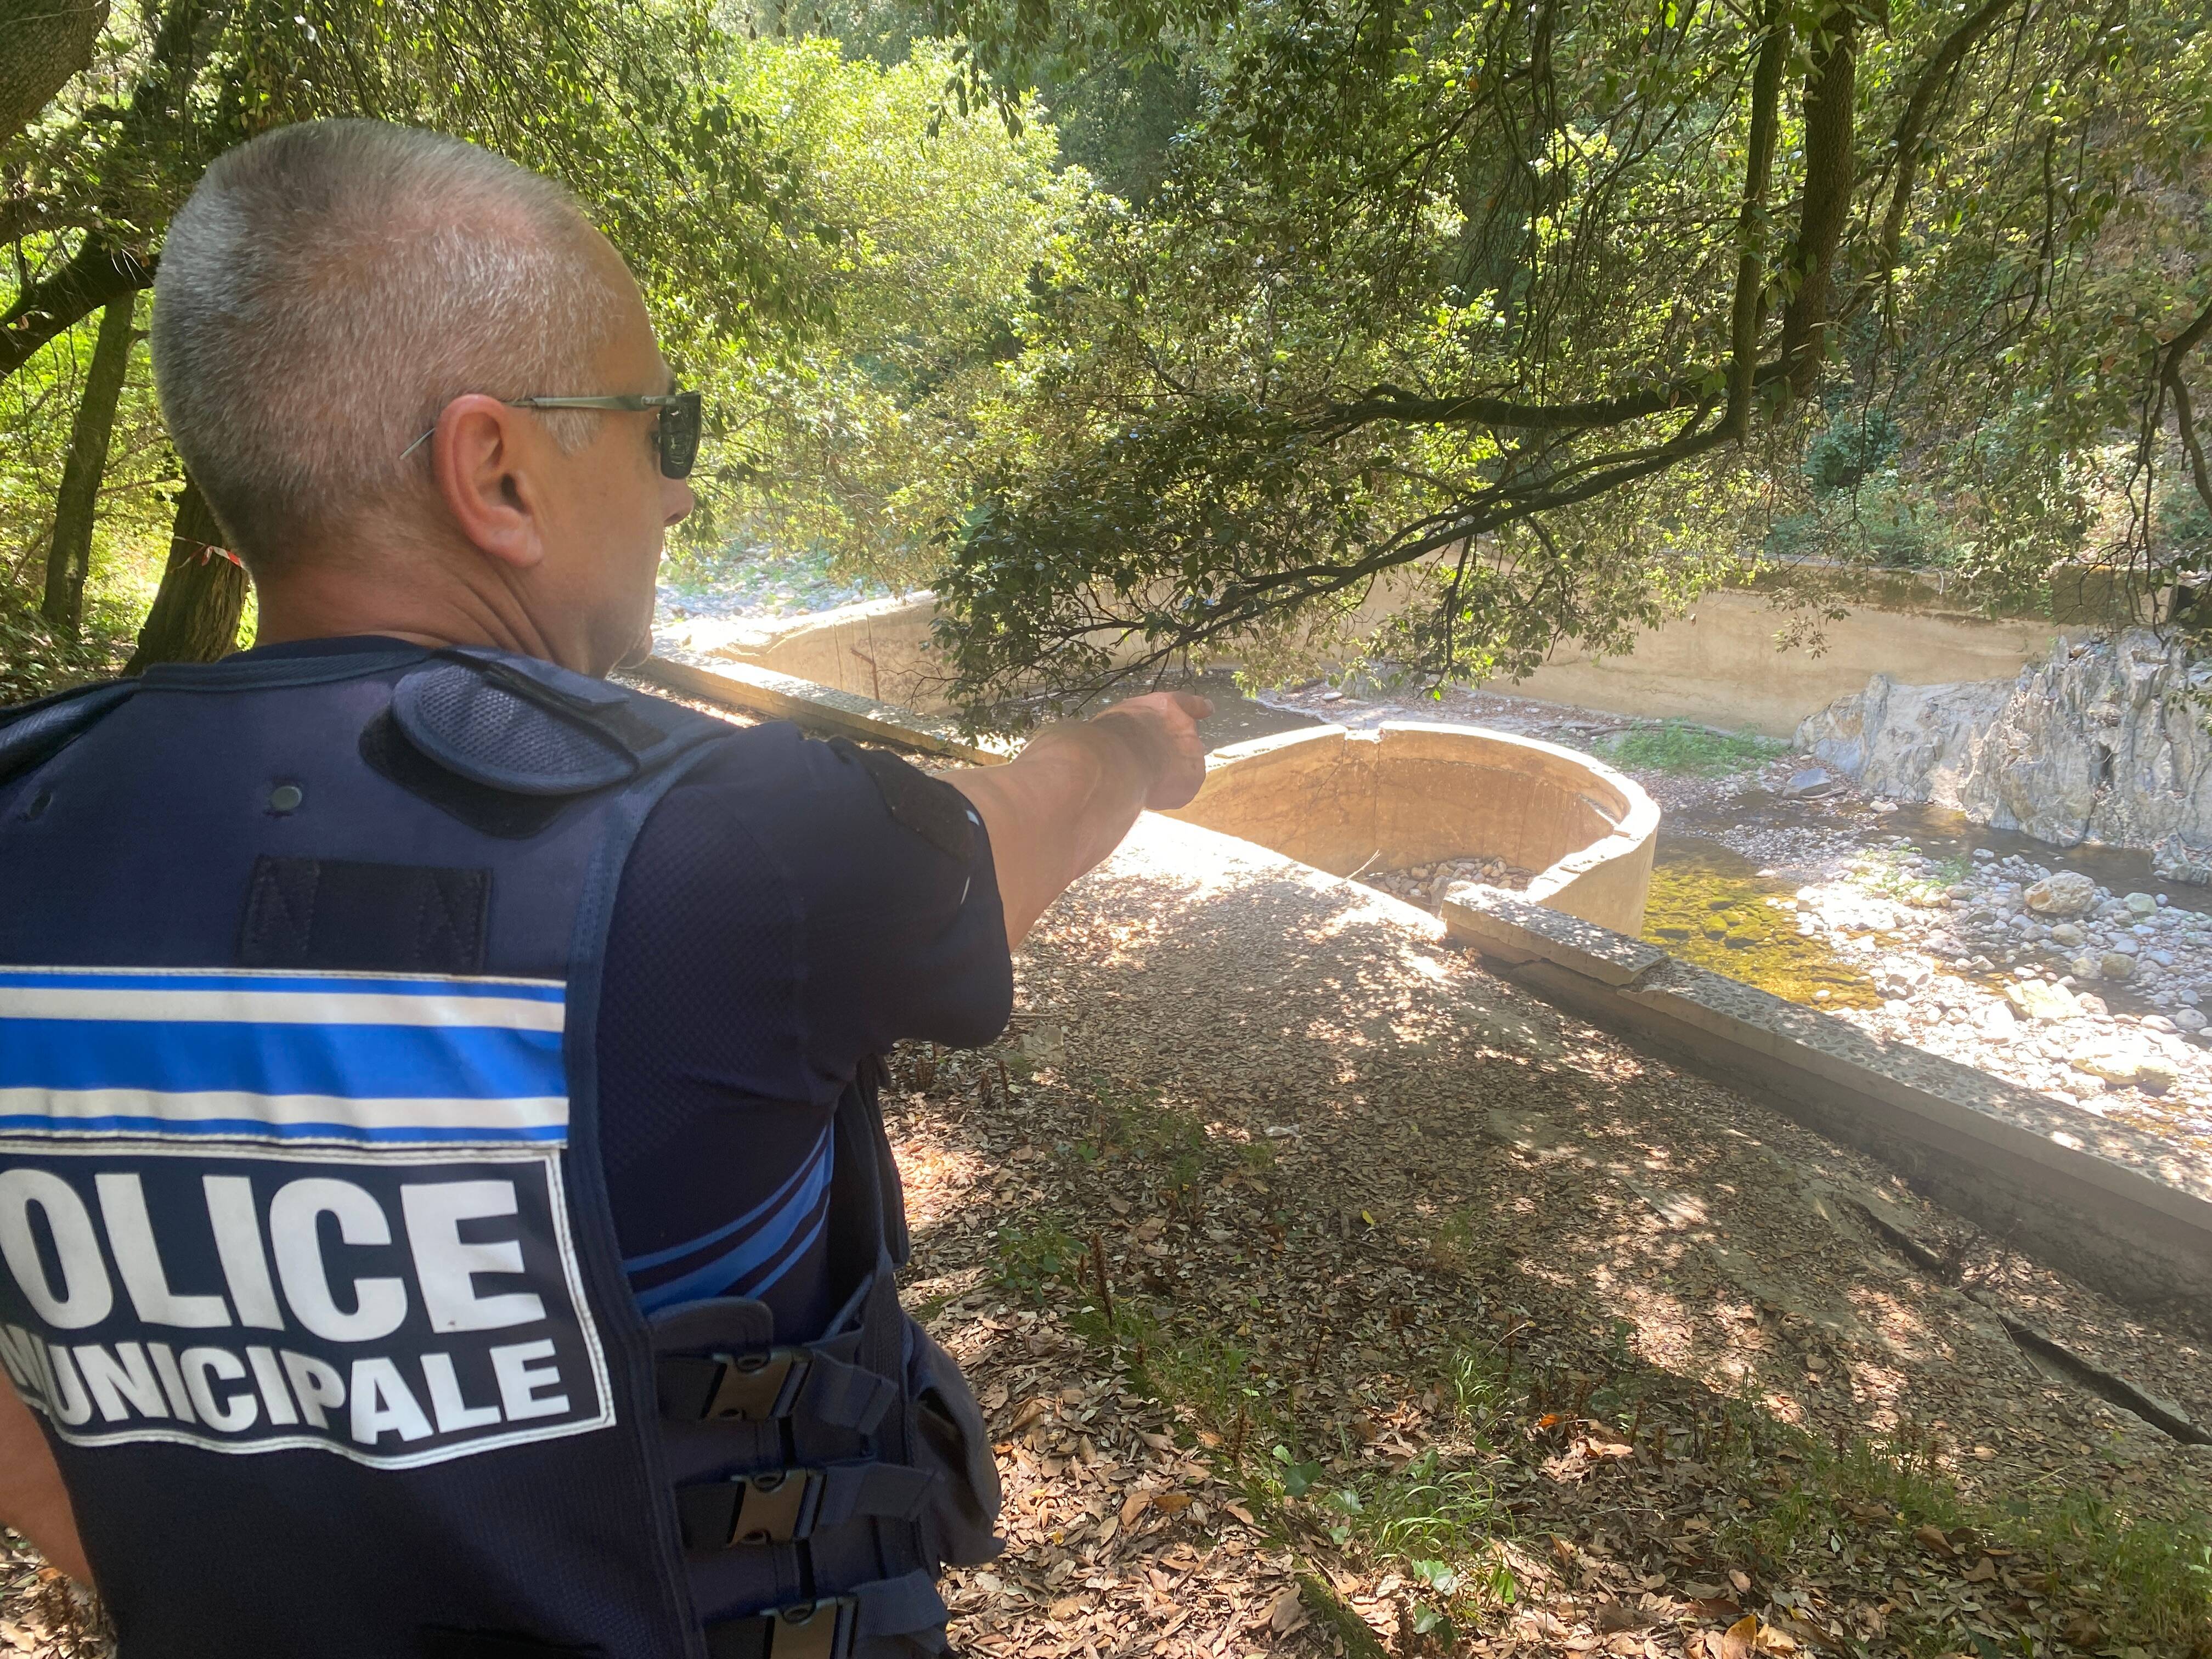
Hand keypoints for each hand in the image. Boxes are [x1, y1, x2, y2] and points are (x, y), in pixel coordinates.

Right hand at [1092, 690, 1212, 809]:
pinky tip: (1149, 790)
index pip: (1188, 704)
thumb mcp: (1122, 718)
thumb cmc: (1112, 739)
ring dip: (1167, 775)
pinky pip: (1180, 791)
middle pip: (1182, 744)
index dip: (1197, 707)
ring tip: (1142, 777)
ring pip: (1182, 769)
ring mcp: (1193, 754)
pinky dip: (1166, 795)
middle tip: (1143, 763)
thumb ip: (1139, 723)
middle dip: (1167, 755)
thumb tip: (1140, 736)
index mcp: (1166, 707)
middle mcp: (1186, 727)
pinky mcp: (1193, 780)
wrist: (1120, 759)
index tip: (1207, 708)